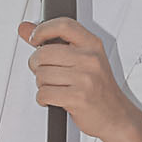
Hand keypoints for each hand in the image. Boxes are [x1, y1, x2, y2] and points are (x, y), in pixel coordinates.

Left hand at [19, 20, 141, 141]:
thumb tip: (25, 29)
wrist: (116, 116)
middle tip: (44, 71)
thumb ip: (53, 41)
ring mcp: (85, 78)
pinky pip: (44, 94)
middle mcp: (90, 59)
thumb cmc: (99, 88)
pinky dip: (43, 98)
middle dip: (36, 65)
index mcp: (92, 45)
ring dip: (41, 84)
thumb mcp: (82, 58)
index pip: (63, 25)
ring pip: (41, 75)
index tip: (34, 38)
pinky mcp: (78, 97)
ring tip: (55, 87)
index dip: (42, 29)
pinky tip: (53, 98)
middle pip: (44, 53)